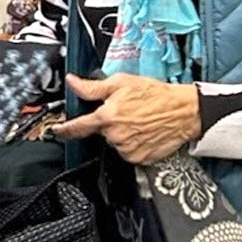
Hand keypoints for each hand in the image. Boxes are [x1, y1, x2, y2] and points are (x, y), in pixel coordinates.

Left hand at [52, 73, 202, 163]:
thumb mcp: (122, 82)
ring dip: (119, 134)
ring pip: (113, 143)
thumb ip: (92, 87)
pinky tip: (142, 132)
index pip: (77, 127)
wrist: (184, 111)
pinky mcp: (138, 158)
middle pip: (99, 133)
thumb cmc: (156, 95)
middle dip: (106, 124)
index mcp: (107, 116)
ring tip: (137, 122)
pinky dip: (131, 144)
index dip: (64, 129)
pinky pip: (127, 152)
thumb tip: (72, 83)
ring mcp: (127, 149)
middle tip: (125, 113)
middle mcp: (115, 135)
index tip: (57, 130)